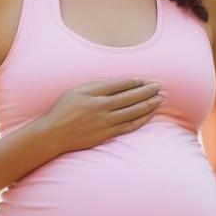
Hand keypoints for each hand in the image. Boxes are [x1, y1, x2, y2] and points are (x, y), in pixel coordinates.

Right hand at [39, 77, 165, 155]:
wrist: (54, 134)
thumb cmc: (63, 110)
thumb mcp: (76, 91)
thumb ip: (96, 86)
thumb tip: (114, 83)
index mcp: (95, 96)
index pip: (120, 86)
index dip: (135, 82)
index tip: (146, 80)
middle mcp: (103, 109)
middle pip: (130, 98)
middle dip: (147, 91)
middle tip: (160, 86)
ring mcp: (106, 123)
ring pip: (133, 112)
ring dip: (149, 104)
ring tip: (161, 98)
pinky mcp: (107, 135)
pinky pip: (129, 126)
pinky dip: (142, 120)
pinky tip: (150, 115)